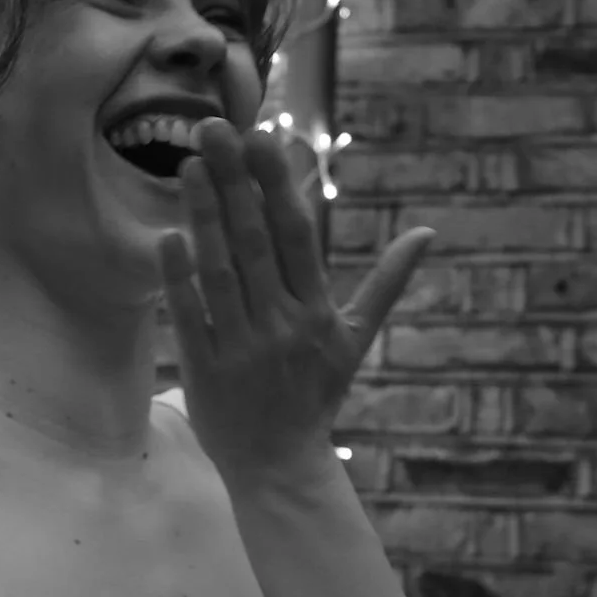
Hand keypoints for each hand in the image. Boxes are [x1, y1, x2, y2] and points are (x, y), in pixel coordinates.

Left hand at [158, 118, 432, 493]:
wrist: (282, 467)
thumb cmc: (315, 396)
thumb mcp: (355, 340)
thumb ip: (387, 283)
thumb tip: (427, 233)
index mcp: (318, 311)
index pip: (296, 235)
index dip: (276, 185)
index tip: (261, 136)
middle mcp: (283, 324)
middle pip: (255, 242)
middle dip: (233, 182)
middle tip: (212, 128)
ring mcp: (243, 348)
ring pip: (222, 271)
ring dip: (204, 216)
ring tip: (186, 164)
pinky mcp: (207, 372)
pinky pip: (191, 319)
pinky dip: (179, 280)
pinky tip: (168, 237)